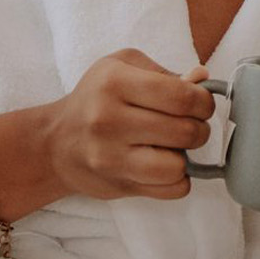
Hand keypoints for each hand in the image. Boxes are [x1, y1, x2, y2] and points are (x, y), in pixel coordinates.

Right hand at [43, 49, 215, 202]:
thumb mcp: (123, 68)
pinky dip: (177, 180)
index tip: (201, 104)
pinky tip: (164, 165)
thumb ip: (165, 73)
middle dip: (199, 128)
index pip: (182, 96)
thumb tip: (203, 79)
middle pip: (185, 131)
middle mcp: (109, 120)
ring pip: (178, 166)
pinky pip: (171, 190)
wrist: (56, 142)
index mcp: (114, 82)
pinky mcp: (118, 185)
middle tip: (191, 124)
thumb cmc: (96, 98)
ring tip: (175, 146)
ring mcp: (111, 157)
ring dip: (187, 156)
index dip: (203, 101)